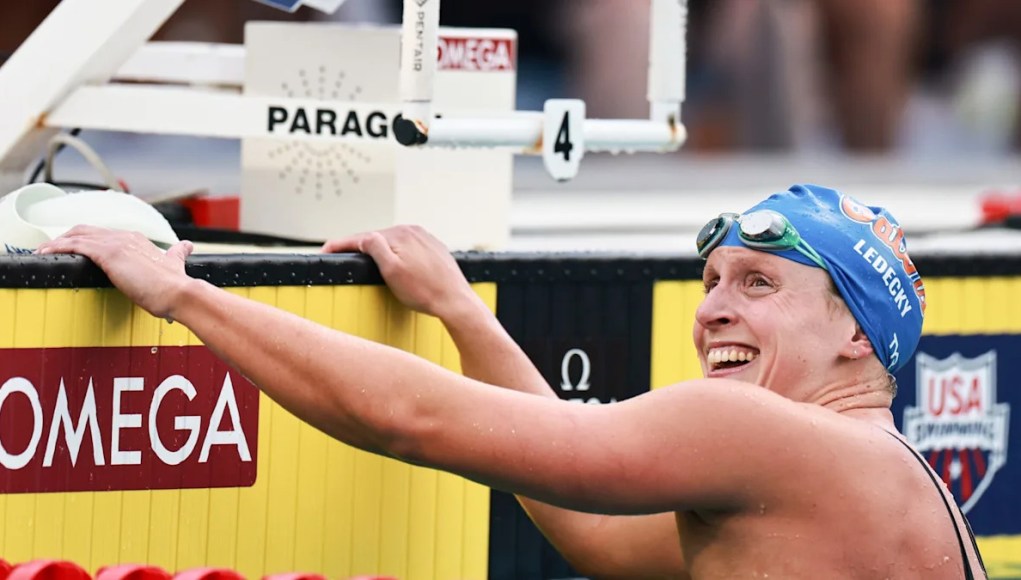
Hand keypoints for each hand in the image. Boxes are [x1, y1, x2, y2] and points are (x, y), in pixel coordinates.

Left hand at [37, 225, 193, 319]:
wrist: (179, 293)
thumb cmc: (175, 286)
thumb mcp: (174, 264)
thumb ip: (177, 253)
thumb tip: (186, 246)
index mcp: (138, 240)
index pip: (105, 234)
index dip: (87, 239)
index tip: (74, 248)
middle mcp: (126, 237)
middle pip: (87, 230)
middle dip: (66, 237)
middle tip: (52, 249)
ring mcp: (117, 243)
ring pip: (77, 235)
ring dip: (56, 243)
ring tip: (42, 252)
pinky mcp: (109, 254)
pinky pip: (75, 246)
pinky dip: (57, 247)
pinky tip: (46, 253)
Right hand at [322, 225, 481, 319]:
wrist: (455, 302)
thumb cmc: (424, 291)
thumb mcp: (391, 270)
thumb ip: (374, 247)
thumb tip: (364, 236)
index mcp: (400, 234)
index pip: (363, 238)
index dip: (341, 244)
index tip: (325, 251)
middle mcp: (414, 231)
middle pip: (378, 239)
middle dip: (360, 248)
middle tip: (341, 257)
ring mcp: (426, 239)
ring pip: (394, 243)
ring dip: (380, 251)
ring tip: (365, 262)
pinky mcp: (435, 249)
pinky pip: (409, 248)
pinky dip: (398, 255)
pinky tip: (396, 265)